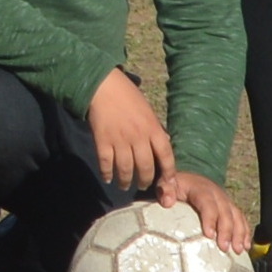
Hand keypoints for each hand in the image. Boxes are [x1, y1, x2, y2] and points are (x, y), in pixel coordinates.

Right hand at [86, 67, 173, 191]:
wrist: (103, 85)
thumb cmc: (128, 96)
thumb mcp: (148, 111)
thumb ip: (155, 129)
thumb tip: (165, 144)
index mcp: (153, 128)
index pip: (166, 155)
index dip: (168, 172)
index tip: (168, 182)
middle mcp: (138, 137)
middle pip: (146, 167)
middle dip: (145, 180)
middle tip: (143, 185)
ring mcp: (119, 139)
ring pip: (125, 168)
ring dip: (126, 181)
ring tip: (124, 186)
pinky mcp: (102, 140)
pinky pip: (105, 162)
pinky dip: (106, 173)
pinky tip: (107, 178)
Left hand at [154, 170, 251, 253]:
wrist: (187, 179)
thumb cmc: (174, 186)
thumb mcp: (165, 183)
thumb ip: (164, 190)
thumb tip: (167, 202)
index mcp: (200, 188)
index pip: (207, 203)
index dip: (210, 218)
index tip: (209, 235)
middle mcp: (216, 193)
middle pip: (225, 212)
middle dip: (227, 231)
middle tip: (224, 248)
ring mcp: (225, 200)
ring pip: (237, 216)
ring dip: (239, 234)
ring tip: (238, 250)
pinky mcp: (230, 207)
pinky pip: (241, 219)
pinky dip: (246, 232)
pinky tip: (246, 246)